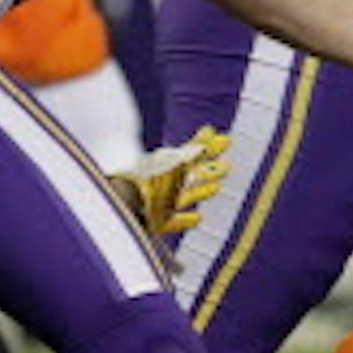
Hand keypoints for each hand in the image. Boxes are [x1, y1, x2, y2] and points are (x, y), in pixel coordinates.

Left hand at [112, 126, 229, 236]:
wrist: (124, 207)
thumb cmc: (151, 183)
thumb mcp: (176, 163)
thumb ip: (194, 150)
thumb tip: (209, 131)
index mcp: (170, 166)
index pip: (194, 154)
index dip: (210, 148)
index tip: (224, 141)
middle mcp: (165, 183)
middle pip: (192, 175)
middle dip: (210, 171)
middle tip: (227, 167)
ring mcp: (161, 202)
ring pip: (186, 195)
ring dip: (202, 191)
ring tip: (218, 188)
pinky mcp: (157, 221)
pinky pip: (174, 220)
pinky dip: (187, 219)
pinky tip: (198, 218)